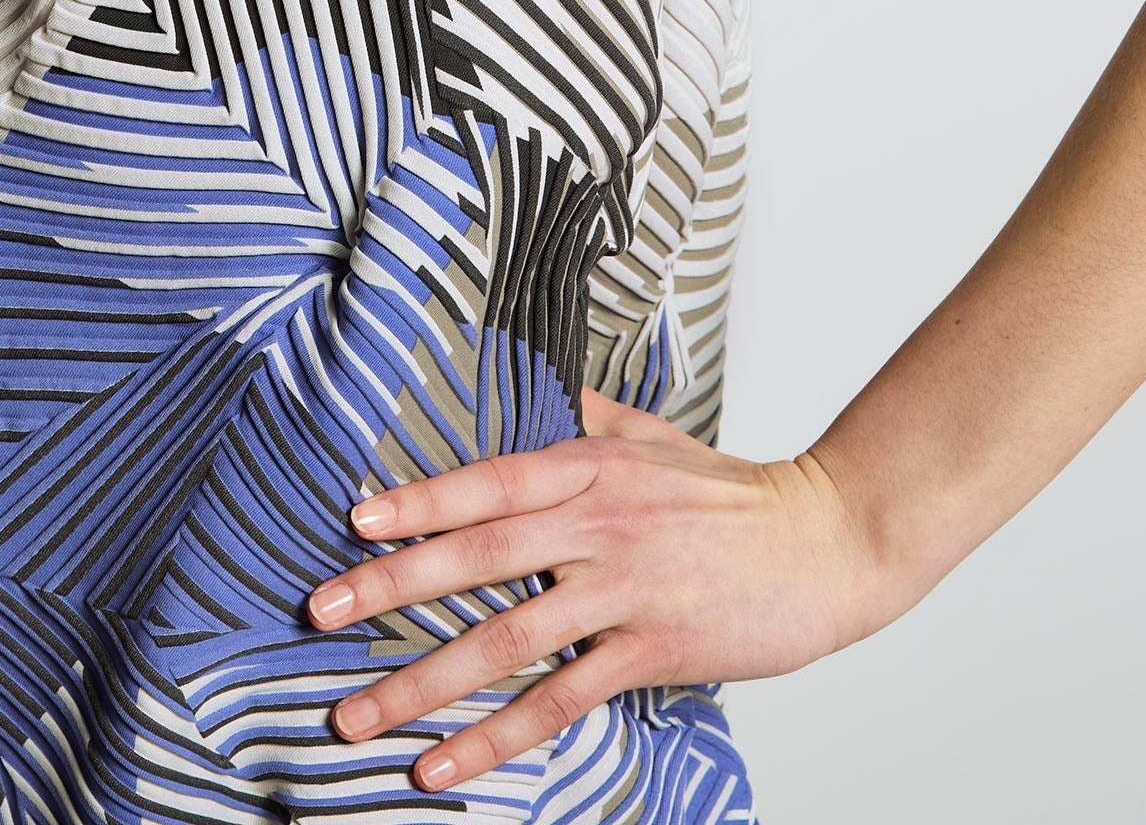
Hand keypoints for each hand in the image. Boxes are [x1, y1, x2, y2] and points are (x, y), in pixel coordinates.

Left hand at [304, 386, 897, 791]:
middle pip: (476, 558)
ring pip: (503, 640)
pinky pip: (558, 702)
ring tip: (354, 716)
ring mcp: (622, 592)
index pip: (486, 482)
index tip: (353, 522)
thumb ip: (582, 412)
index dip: (418, 501)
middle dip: (388, 588)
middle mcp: (596, 525)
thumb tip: (529, 381)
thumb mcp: (651, 433)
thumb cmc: (732, 490)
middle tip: (319, 612)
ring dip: (420, 683)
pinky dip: (495, 738)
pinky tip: (441, 764)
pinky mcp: (650, 652)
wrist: (827, 541)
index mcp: (588, 466)